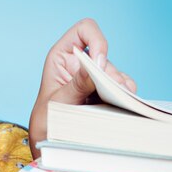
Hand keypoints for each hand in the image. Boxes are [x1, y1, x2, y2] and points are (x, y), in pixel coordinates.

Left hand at [29, 18, 136, 156]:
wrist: (49, 142)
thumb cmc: (45, 120)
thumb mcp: (57, 102)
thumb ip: (76, 85)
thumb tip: (97, 65)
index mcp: (62, 56)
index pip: (84, 30)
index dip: (97, 39)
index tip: (99, 61)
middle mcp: (80, 63)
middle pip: (106, 55)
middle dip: (110, 72)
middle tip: (113, 91)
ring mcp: (94, 77)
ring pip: (117, 72)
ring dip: (120, 86)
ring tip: (118, 101)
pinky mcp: (105, 92)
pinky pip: (124, 87)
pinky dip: (126, 95)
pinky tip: (123, 106)